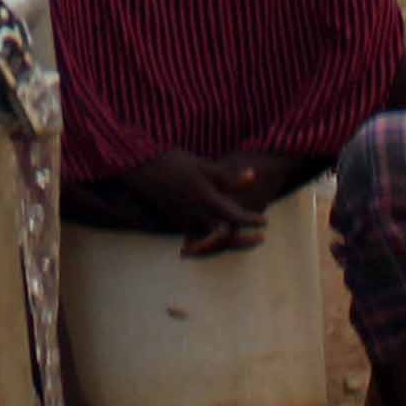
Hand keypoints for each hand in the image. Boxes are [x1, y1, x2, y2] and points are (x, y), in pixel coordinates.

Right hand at [129, 150, 268, 254]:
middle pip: (227, 237)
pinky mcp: (176, 223)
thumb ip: (229, 177)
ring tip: (241, 237)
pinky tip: (216, 234)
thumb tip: (254, 176)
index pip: (236, 217)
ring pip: (212, 240)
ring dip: (229, 242)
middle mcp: (197, 217)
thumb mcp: (205, 167)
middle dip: (245, 240)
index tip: (264, 220)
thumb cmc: (175, 163)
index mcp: (207, 201)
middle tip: (261, 238)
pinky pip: (198, 237)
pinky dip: (210, 240)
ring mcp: (185, 222)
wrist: (141, 169)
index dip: (252, 219)